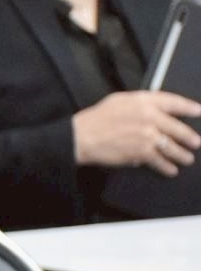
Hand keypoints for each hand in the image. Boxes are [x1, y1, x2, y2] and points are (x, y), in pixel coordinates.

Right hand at [73, 91, 200, 176]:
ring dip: (181, 154)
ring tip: (187, 159)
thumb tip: (156, 110)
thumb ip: (141, 102)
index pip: (174, 102)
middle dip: (189, 137)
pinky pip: (159, 160)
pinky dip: (166, 166)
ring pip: (171, 146)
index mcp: (144, 101)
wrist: (82, 136)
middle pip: (177, 127)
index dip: (189, 107)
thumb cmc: (97, 119)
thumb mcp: (120, 100)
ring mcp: (148, 135)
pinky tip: (171, 170)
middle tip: (196, 142)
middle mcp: (150, 117)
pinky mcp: (142, 152)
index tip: (199, 111)